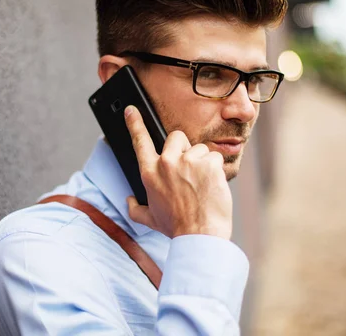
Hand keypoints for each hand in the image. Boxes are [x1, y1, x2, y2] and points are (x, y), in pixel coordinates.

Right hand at [124, 105, 232, 239]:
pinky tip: (212, 186)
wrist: (200, 235)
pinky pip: (215, 157)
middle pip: (176, 137)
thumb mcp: (150, 219)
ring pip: (199, 149)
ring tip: (202, 185)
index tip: (132, 110)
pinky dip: (217, 170)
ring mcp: (188, 161)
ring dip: (203, 163)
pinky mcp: (208, 163)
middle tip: (189, 169)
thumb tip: (129, 201)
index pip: (140, 141)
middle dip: (184, 148)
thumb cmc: (176, 227)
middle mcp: (166, 163)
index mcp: (150, 173)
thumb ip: (135, 209)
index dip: (135, 124)